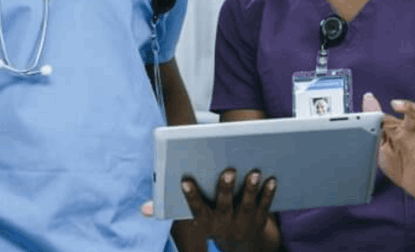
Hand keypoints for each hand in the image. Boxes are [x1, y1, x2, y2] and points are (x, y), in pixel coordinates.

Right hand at [152, 168, 274, 251]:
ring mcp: (243, 224)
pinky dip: (269, 194)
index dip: (190, 195)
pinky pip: (266, 207)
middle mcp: (224, 225)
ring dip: (250, 189)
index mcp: (205, 221)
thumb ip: (168, 209)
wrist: (241, 247)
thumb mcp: (194, 217)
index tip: (184, 179)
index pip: (196, 208)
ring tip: (254, 171)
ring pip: (247, 206)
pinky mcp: (260, 221)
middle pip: (224, 206)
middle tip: (228, 170)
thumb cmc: (212, 219)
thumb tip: (143, 209)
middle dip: (225, 189)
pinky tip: (271, 179)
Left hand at [362, 93, 414, 201]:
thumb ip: (375, 123)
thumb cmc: (398, 163)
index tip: (394, 104)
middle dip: (412, 108)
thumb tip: (368, 97)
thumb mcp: (381, 144)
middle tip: (403, 106)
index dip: (401, 106)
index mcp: (402, 129)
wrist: (413, 187)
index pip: (402, 112)